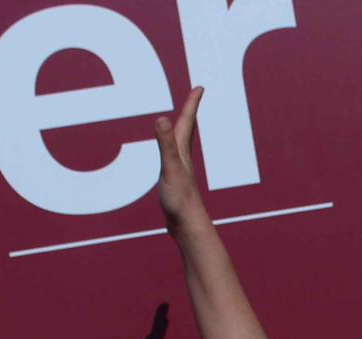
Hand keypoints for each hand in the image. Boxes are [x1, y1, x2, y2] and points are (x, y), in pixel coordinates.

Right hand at [154, 87, 208, 227]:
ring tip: (181, 124)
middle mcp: (183, 160)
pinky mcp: (176, 183)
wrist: (187, 226)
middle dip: (189, 113)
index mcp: (182, 153)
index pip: (187, 122)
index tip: (200, 87)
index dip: (192, 104)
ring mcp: (180, 172)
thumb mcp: (169, 168)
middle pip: (187, 131)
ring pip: (181, 146)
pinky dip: (173, 152)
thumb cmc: (180, 200)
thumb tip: (161, 118)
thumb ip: (165, 144)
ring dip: (182, 131)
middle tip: (193, 98)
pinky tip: (172, 159)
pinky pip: (174, 161)